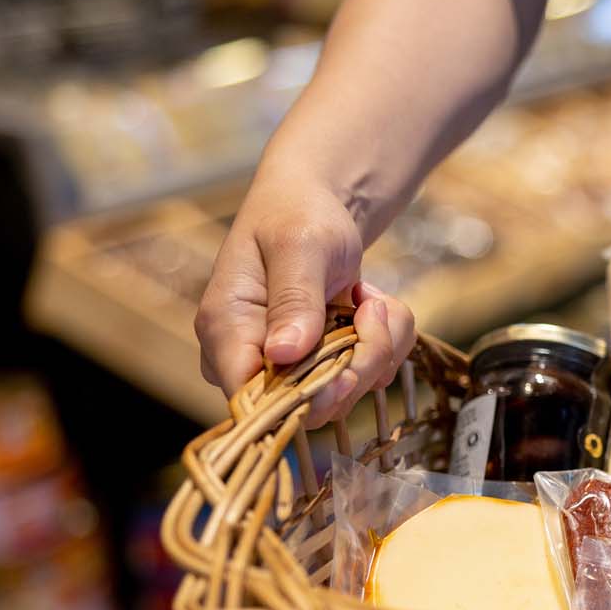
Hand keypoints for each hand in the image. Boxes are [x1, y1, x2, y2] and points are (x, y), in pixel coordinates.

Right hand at [194, 175, 415, 425]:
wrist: (317, 204)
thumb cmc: (297, 214)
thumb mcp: (298, 246)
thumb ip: (293, 299)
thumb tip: (282, 355)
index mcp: (225, 329)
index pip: (250, 397)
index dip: (302, 399)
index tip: (346, 372)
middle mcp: (249, 357)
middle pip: (307, 405)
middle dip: (357, 363)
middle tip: (372, 309)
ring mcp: (287, 366)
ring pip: (344, 395)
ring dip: (378, 348)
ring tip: (372, 299)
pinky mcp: (321, 365)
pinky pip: (366, 377)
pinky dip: (386, 343)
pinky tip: (373, 305)